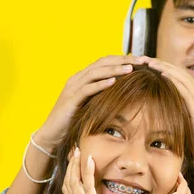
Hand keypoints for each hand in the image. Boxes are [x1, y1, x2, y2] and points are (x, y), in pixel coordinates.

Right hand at [34, 55, 149, 151]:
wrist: (52, 134)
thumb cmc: (73, 121)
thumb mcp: (91, 106)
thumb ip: (102, 97)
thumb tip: (124, 95)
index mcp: (83, 78)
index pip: (105, 62)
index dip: (123, 59)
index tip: (142, 61)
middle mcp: (77, 79)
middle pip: (102, 63)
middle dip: (122, 60)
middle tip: (141, 60)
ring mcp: (73, 87)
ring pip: (95, 73)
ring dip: (114, 69)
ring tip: (131, 68)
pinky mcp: (71, 99)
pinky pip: (87, 89)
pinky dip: (101, 84)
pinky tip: (114, 82)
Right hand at [62, 147, 114, 193]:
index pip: (70, 187)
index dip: (70, 173)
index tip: (74, 160)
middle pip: (68, 180)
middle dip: (70, 164)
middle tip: (73, 149)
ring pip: (74, 180)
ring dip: (76, 164)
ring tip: (78, 150)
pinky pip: (87, 185)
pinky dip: (86, 171)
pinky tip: (89, 159)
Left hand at [147, 59, 193, 173]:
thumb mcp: (185, 125)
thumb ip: (176, 114)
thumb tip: (158, 110)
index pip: (179, 76)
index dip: (162, 67)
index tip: (144, 63)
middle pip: (179, 72)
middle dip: (160, 63)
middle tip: (141, 57)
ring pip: (182, 78)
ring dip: (164, 68)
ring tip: (148, 61)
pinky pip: (186, 92)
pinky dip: (174, 81)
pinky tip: (162, 74)